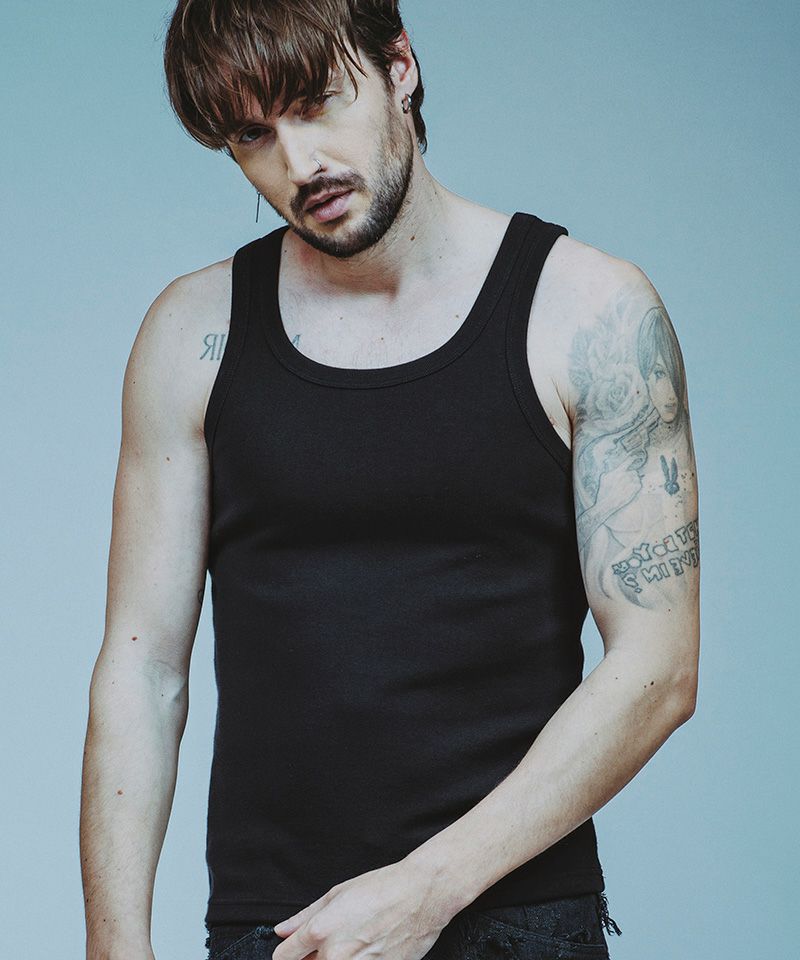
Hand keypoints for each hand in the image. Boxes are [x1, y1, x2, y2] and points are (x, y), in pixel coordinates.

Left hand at [270, 859, 452, 959]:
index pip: (284, 957)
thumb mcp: (338, 893)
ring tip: (355, 943)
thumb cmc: (383, 889)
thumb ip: (305, 916)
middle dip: (315, 956)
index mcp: (321, 930)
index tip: (295, 950)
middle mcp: (335, 955)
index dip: (289, 952)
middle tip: (335, 940)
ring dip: (337, 959)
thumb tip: (283, 930)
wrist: (421, 896)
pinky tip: (369, 949)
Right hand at [595, 459, 641, 515]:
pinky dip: (637, 486)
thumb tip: (612, 470)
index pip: (628, 462)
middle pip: (634, 472)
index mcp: (618, 472)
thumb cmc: (604, 492)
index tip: (635, 457)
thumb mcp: (603, 479)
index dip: (633, 458)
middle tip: (626, 482)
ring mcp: (631, 483)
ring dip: (634, 481)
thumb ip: (609, 472)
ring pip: (637, 478)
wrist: (607, 504)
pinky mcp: (635, 490)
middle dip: (631, 476)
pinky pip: (639, 484)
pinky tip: (630, 490)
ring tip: (627, 487)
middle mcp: (626, 476)